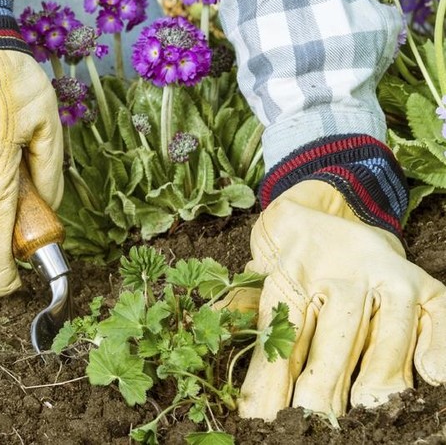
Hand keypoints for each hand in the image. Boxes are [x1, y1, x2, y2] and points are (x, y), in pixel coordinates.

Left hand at [239, 180, 445, 418]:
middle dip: (319, 396)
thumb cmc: (289, 254)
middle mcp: (340, 277)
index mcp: (290, 277)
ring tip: (366, 416)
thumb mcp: (258, 273)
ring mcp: (386, 279)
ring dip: (374, 385)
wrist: (330, 204)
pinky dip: (435, 348)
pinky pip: (438, 321)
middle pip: (332, 350)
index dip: (270, 386)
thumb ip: (240, 308)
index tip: (261, 420)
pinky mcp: (423, 284)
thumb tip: (204, 331)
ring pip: (383, 344)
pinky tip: (431, 377)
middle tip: (310, 426)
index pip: (279, 341)